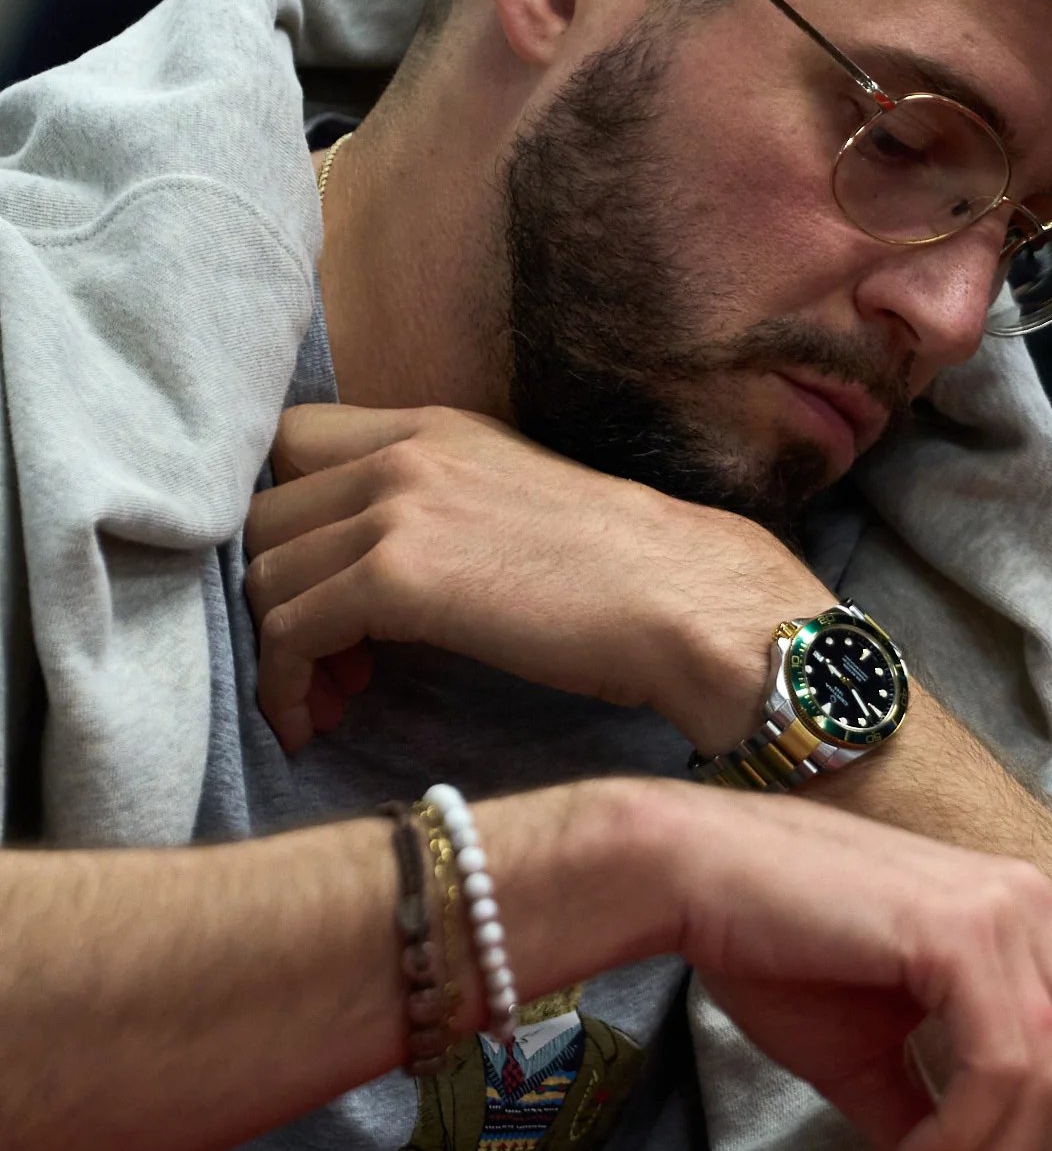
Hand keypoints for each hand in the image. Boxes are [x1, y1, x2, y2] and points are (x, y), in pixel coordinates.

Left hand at [244, 405, 826, 752]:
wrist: (687, 602)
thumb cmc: (627, 576)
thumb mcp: (516, 503)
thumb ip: (442, 510)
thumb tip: (383, 569)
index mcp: (433, 427)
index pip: (293, 444)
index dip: (289, 518)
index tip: (320, 583)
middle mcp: (402, 452)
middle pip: (264, 514)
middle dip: (279, 591)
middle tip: (330, 660)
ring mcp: (395, 509)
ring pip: (265, 576)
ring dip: (282, 650)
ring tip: (335, 701)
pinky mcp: (396, 578)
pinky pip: (287, 633)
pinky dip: (285, 687)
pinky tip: (316, 723)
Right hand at [630, 785, 1051, 1150]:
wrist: (691, 879)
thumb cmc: (770, 952)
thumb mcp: (865, 1060)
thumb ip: (922, 1132)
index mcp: (1020, 934)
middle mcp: (1030, 912)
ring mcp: (1001, 913)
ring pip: (1045, 1080)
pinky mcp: (959, 928)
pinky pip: (999, 1062)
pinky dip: (965, 1132)